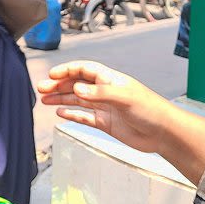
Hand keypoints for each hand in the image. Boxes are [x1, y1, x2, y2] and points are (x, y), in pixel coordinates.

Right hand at [37, 60, 204, 184]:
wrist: (163, 133)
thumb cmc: (150, 110)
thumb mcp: (124, 98)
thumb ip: (100, 94)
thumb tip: (77, 90)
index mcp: (110, 79)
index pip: (84, 70)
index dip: (67, 70)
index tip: (52, 75)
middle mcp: (105, 91)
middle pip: (77, 85)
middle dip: (59, 85)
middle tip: (41, 89)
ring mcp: (104, 107)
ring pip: (77, 101)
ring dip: (61, 99)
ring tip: (44, 100)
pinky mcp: (106, 123)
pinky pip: (84, 117)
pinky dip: (72, 115)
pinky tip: (60, 114)